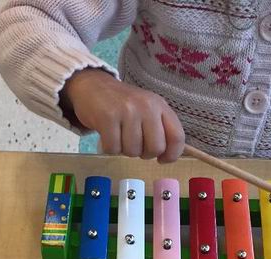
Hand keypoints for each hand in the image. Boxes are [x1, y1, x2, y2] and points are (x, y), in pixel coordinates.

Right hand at [62, 68, 184, 162]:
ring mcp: (127, 110)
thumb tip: (168, 157)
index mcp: (160, 105)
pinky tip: (107, 135)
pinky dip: (108, 148)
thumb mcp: (147, 110)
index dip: (171, 155)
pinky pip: (113, 148)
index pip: (176, 137)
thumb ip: (160, 129)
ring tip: (119, 135)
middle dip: (144, 154)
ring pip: (133, 151)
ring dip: (124, 150)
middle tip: (134, 144)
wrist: (93, 86)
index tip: (162, 159)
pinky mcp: (107, 117)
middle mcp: (147, 106)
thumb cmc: (123, 104)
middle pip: (155, 149)